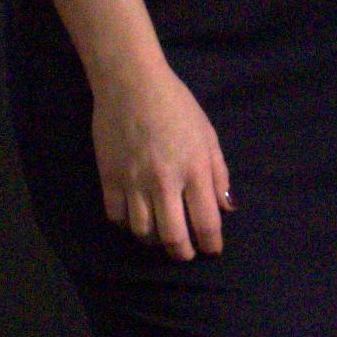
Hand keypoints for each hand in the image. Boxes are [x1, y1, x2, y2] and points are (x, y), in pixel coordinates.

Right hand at [93, 57, 232, 254]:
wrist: (130, 83)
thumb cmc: (176, 105)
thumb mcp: (207, 135)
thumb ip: (219, 174)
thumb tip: (227, 207)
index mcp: (194, 169)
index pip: (206, 222)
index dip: (212, 243)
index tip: (212, 249)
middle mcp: (164, 181)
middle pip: (173, 237)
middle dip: (183, 253)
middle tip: (186, 253)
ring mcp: (133, 181)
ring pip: (143, 232)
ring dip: (154, 241)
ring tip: (161, 236)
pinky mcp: (108, 178)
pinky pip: (116, 217)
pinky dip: (127, 225)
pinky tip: (136, 219)